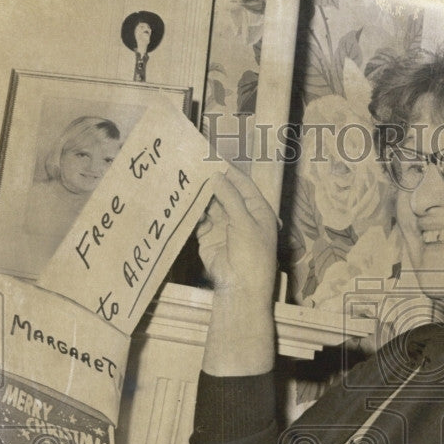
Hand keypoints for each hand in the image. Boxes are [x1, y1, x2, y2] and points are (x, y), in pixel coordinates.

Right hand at [197, 165, 278, 305]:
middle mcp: (241, 216)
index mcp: (258, 211)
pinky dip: (193, 211)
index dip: (229, 171)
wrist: (240, 286)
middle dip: (212, 181)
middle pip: (225, 193)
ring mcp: (224, 226)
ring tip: (187, 178)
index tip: (213, 157)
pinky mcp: (208, 236)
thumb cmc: (252, 254)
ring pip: (211, 205)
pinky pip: (200, 219)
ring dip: (201, 195)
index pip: (243, 185)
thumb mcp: (244, 221)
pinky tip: (185, 200)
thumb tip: (216, 175)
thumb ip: (230, 197)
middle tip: (195, 164)